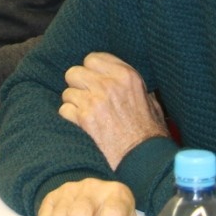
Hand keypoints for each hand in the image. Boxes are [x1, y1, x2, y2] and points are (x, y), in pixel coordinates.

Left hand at [58, 52, 166, 168]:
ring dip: (74, 102)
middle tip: (86, 95)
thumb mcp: (150, 101)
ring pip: (67, 92)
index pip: (92, 58)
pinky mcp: (84, 119)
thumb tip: (122, 81)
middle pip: (74, 72)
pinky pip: (64, 109)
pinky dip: (70, 117)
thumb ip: (133, 86)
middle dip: (78, 84)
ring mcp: (94, 101)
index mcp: (126, 76)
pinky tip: (80, 122)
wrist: (144, 157)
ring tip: (84, 111)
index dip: (90, 70)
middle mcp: (108, 84)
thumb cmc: (150, 131)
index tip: (93, 78)